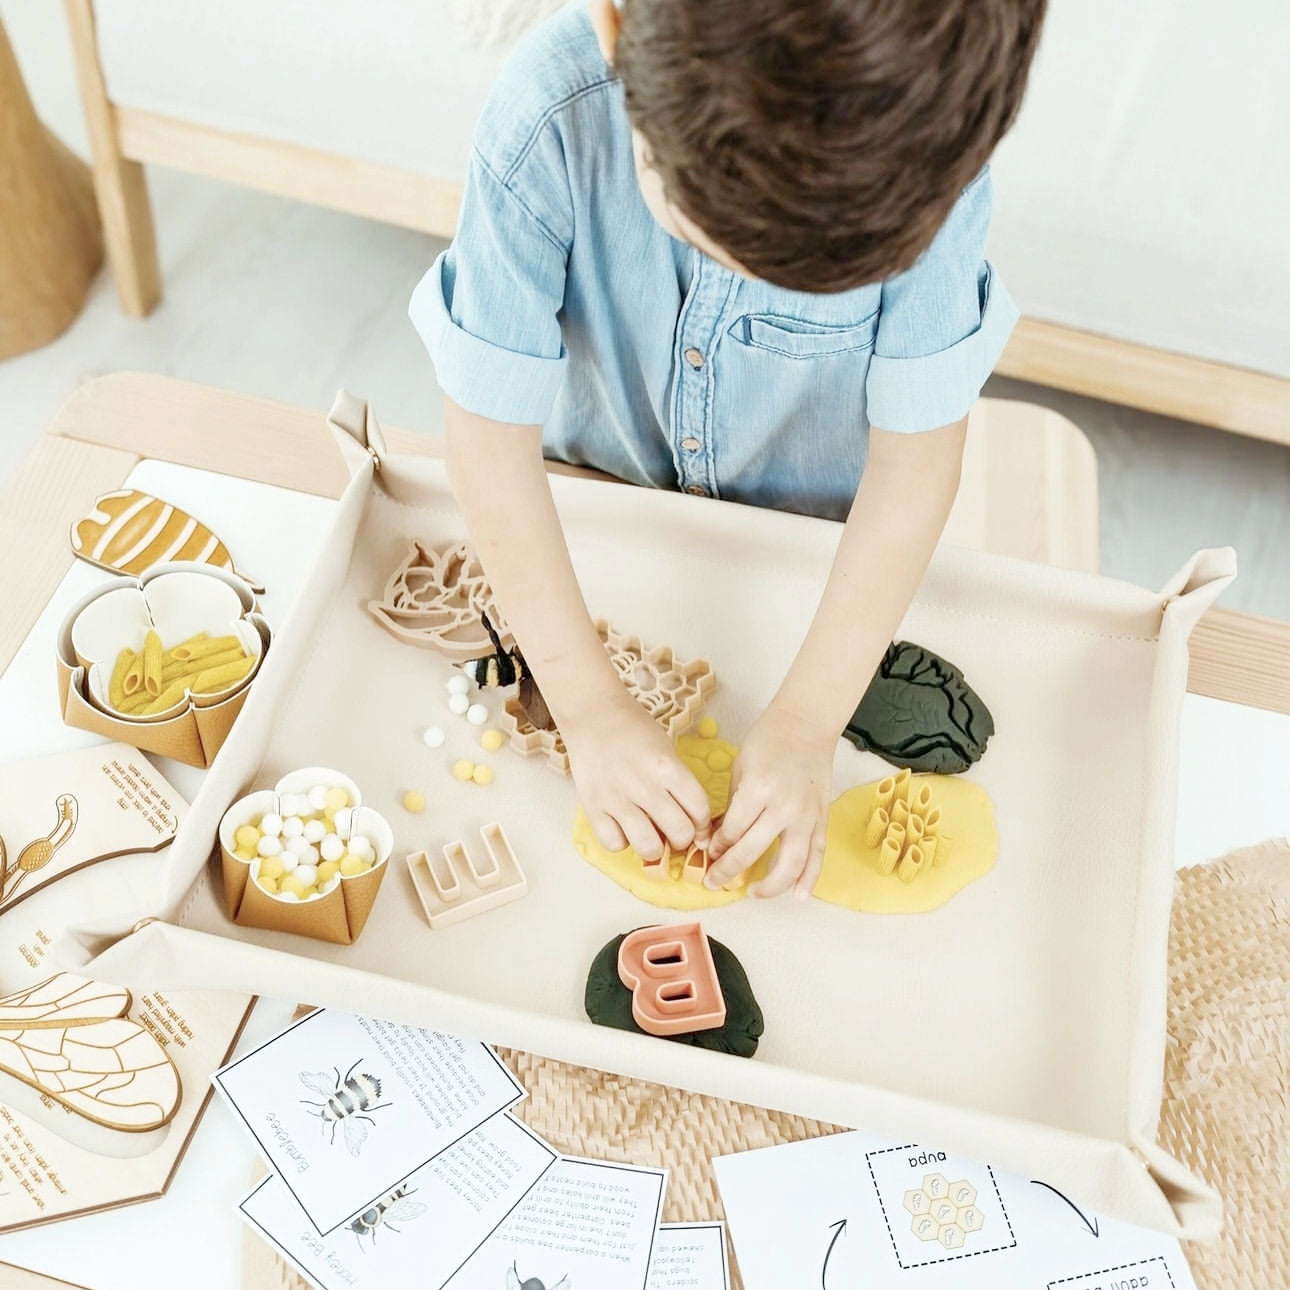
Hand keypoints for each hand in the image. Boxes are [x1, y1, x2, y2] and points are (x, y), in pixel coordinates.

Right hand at [564, 690, 711, 861]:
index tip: (697, 825)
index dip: (703, 823)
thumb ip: (680, 783)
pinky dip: (622, 841)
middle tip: (673, 830)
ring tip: (650, 834)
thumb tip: (691, 823)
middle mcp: (644, 785)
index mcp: (667, 767)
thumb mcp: (666, 749)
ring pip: (649, 847)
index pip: (700, 809)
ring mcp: (616, 798)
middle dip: (682, 838)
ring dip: (655, 847)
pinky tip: (623, 827)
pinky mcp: (593, 807)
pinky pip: (614, 844)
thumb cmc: (634, 730)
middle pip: (680, 833)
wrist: (592, 714)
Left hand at [704, 705, 833, 898]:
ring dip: (770, 885)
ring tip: (753, 893)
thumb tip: (717, 838)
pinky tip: (797, 896)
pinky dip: (808, 878)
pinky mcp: (822, 818)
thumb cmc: (769, 741)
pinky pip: (817, 855)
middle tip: (714, 881)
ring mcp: (806, 816)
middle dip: (728, 870)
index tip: (708, 853)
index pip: (732, 831)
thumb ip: (732, 807)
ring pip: (789, 864)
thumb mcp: (740, 769)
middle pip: (753, 852)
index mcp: (758, 790)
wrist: (806, 724)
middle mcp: (783, 807)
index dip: (717, 847)